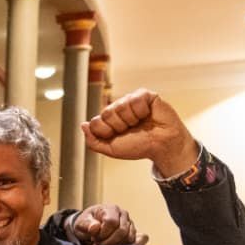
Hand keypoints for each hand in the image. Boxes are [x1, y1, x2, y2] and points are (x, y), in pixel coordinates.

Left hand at [73, 203, 148, 244]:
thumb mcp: (80, 223)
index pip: (111, 222)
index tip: (94, 238)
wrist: (90, 227)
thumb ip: (86, 224)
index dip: (102, 233)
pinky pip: (135, 241)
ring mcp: (130, 223)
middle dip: (109, 242)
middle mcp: (123, 214)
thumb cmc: (86, 224)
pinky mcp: (133, 233)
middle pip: (122, 231)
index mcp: (111, 209)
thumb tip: (95, 227)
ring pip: (129, 238)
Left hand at [81, 88, 198, 176]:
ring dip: (131, 120)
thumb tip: (83, 125)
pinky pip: (135, 99)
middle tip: (131, 130)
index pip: (95, 121)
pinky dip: (142, 111)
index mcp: (108, 121)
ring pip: (120, 106)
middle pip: (106, 113)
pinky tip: (147, 114)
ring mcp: (130, 101)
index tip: (118, 137)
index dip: (106, 132)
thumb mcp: (110, 149)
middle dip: (119, 126)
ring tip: (140, 123)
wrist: (161, 145)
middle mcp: (117, 109)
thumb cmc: (139, 146)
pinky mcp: (144, 95)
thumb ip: (92, 141)